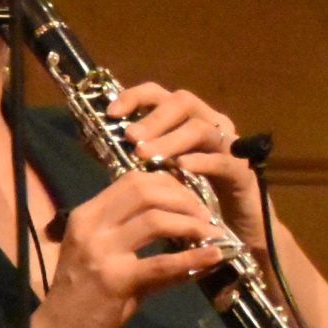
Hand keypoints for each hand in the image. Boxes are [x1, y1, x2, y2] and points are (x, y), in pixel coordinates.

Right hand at [34, 168, 229, 327]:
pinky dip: (193, 257)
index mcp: (86, 216)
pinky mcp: (114, 279)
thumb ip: (146, 247)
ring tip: (212, 234)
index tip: (191, 199)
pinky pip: (162, 263)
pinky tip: (214, 257)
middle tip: (206, 216)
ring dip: (192, 224)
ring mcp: (100, 251)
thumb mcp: (109, 261)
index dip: (169, 183)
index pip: (132, 180)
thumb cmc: (84, 298)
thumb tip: (196, 240)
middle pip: (145, 191)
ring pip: (155, 219)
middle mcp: (90, 226)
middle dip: (184, 199)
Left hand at [107, 80, 265, 246]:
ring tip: (146, 155)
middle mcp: (208, 123)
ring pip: (202, 128)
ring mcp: (228, 145)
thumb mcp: (151, 171)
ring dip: (171, 139)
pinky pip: (224, 160)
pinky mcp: (241, 171)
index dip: (135, 97)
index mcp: (182, 119)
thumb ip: (124, 152)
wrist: (226, 232)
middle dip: (154, 118)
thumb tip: (86, 138)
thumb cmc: (185, 196)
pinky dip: (202, 161)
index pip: (159, 94)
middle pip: (183, 102)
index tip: (112, 113)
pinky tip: (181, 167)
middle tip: (131, 138)